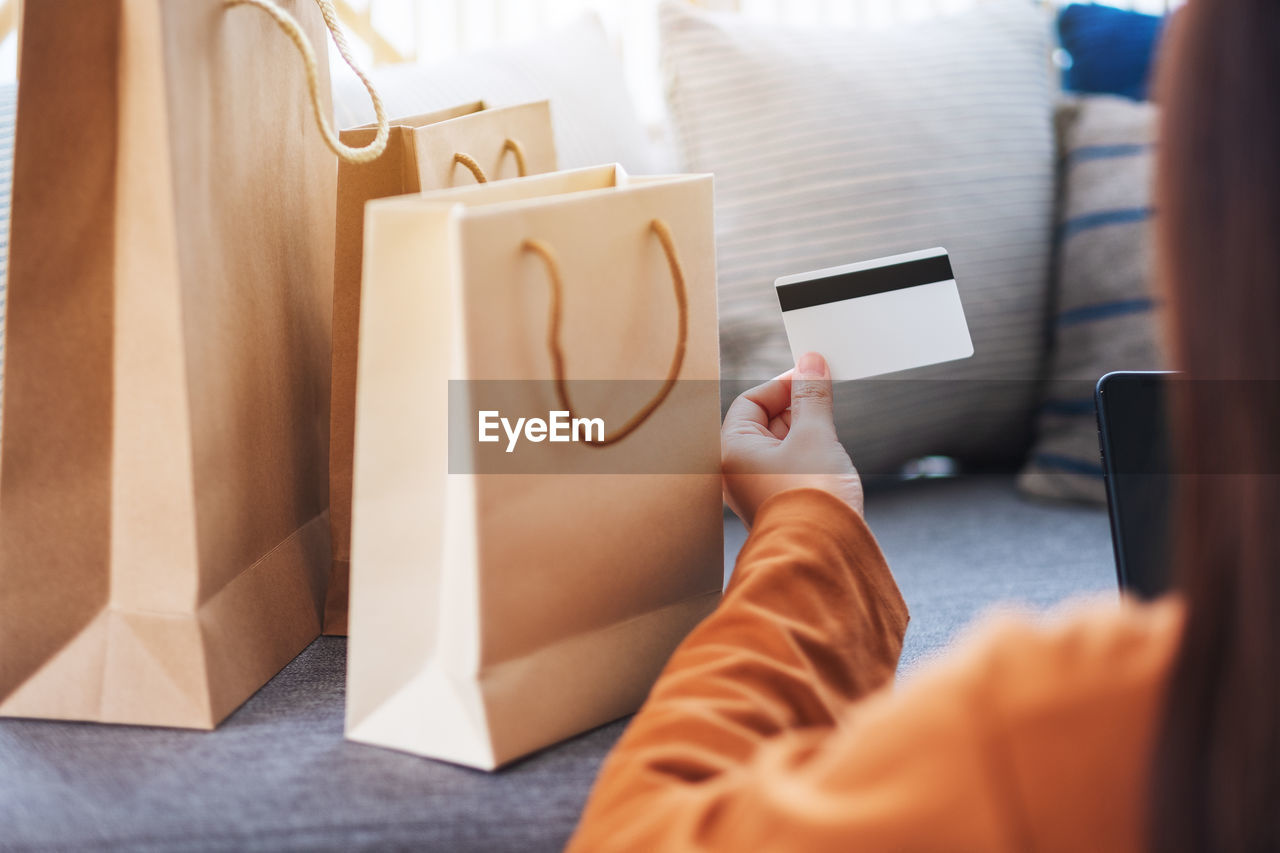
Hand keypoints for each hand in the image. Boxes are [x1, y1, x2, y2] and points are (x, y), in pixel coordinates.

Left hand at [722, 352, 862, 526]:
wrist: (824, 555)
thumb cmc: (812, 497)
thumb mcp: (815, 435)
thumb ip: (812, 395)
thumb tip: (811, 362)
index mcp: (731, 450)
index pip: (751, 402)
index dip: (783, 384)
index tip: (813, 374)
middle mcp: (736, 470)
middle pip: (765, 422)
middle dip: (797, 408)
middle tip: (827, 399)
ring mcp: (756, 488)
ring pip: (781, 445)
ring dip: (806, 432)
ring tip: (829, 436)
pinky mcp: (778, 502)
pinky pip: (790, 466)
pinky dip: (809, 454)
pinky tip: (829, 457)